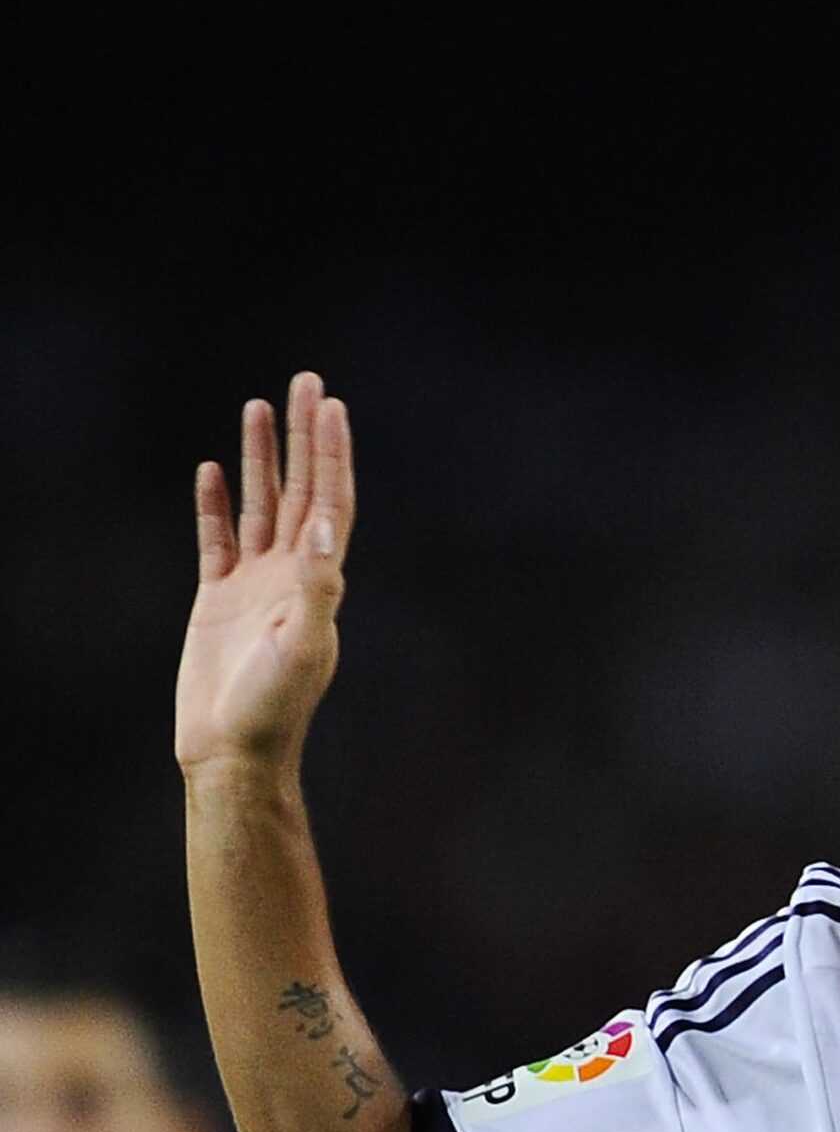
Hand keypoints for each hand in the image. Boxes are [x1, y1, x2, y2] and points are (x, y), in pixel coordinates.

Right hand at [175, 372, 355, 774]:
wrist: (232, 750)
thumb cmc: (274, 706)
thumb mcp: (304, 644)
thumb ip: (318, 586)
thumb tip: (326, 528)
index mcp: (320, 580)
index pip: (331, 500)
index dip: (333, 453)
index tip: (333, 406)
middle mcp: (293, 573)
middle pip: (301, 488)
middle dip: (304, 437)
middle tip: (306, 380)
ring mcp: (254, 583)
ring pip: (260, 505)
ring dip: (261, 458)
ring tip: (258, 406)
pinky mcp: (216, 599)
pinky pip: (217, 538)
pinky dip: (216, 503)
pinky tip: (215, 468)